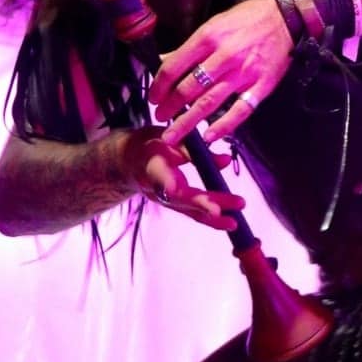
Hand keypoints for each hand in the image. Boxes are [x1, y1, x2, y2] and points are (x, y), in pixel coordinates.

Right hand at [126, 133, 245, 231]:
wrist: (127, 162)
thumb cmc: (148, 144)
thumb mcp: (168, 137)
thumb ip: (195, 150)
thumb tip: (225, 160)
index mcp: (152, 165)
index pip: (162, 177)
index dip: (170, 184)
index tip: (177, 189)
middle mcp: (156, 187)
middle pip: (181, 198)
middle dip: (205, 203)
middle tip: (228, 206)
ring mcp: (163, 199)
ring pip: (188, 210)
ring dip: (212, 218)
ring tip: (234, 223)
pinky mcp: (171, 204)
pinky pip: (191, 213)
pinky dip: (209, 218)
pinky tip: (228, 222)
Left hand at [150, 0, 292, 145]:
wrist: (284, 17)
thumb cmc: (247, 19)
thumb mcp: (213, 25)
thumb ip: (190, 48)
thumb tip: (165, 61)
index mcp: (208, 38)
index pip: (174, 67)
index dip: (159, 86)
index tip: (153, 98)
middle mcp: (223, 57)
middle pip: (188, 89)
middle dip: (170, 107)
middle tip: (161, 118)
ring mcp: (243, 73)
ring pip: (209, 102)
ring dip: (188, 122)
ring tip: (173, 135)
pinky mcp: (261, 86)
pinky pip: (240, 110)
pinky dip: (224, 126)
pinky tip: (210, 136)